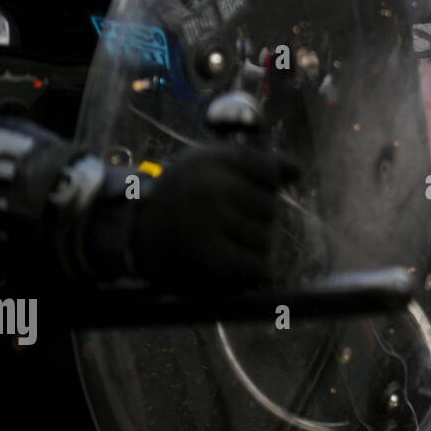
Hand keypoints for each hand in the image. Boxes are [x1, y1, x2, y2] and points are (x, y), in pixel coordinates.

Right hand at [126, 145, 299, 285]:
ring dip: (251, 245)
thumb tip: (298, 171)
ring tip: (220, 241)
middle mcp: (210, 188)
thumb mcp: (209, 166)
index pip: (268, 172)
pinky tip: (233, 263)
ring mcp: (209, 224)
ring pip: (264, 237)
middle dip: (254, 217)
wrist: (133, 234)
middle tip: (222, 221)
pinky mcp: (210, 258)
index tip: (235, 194)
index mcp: (211, 161)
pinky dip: (252, 270)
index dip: (260, 186)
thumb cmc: (181, 196)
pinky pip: (258, 266)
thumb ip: (254, 165)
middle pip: (269, 207)